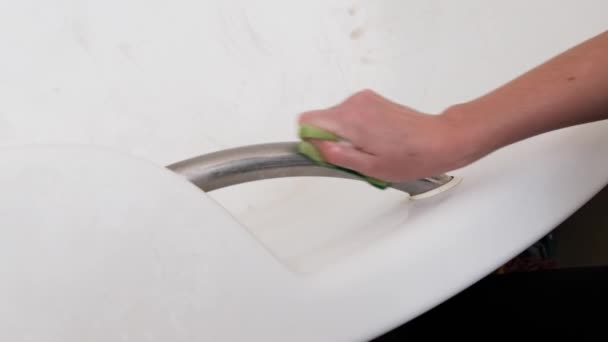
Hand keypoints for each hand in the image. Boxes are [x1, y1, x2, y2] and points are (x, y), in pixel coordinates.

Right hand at [297, 90, 484, 181]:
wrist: (440, 140)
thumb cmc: (412, 156)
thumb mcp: (369, 167)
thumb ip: (337, 155)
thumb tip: (314, 146)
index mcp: (350, 119)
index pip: (307, 121)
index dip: (311, 141)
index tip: (325, 153)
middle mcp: (354, 103)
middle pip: (321, 120)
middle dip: (330, 141)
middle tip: (354, 158)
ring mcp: (364, 100)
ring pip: (336, 119)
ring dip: (345, 137)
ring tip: (369, 151)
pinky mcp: (372, 101)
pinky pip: (350, 115)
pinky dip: (356, 130)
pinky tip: (375, 143)